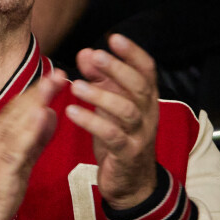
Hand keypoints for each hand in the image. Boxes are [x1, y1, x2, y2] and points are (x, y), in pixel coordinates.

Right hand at [0, 69, 66, 219]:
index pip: (16, 107)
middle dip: (39, 90)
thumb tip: (49, 115)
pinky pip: (16, 147)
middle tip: (57, 73)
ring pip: (17, 122)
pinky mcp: (0, 170)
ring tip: (51, 84)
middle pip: (17, 110)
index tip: (52, 76)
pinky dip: (29, 129)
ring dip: (36, 101)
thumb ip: (34, 140)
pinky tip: (41, 115)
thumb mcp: (17, 162)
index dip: (35, 91)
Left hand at [67, 34, 158, 209]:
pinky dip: (91, 122)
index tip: (114, 37)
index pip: (146, 70)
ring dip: (100, 95)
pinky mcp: (127, 154)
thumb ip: (98, 76)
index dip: (133, 53)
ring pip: (126, 110)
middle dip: (117, 69)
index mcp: (145, 97)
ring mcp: (140, 134)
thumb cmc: (119, 133)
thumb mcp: (108, 102)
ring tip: (76, 85)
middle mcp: (147, 112)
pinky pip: (111, 135)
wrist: (131, 181)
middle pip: (139, 86)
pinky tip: (71, 111)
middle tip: (96, 56)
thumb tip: (86, 52)